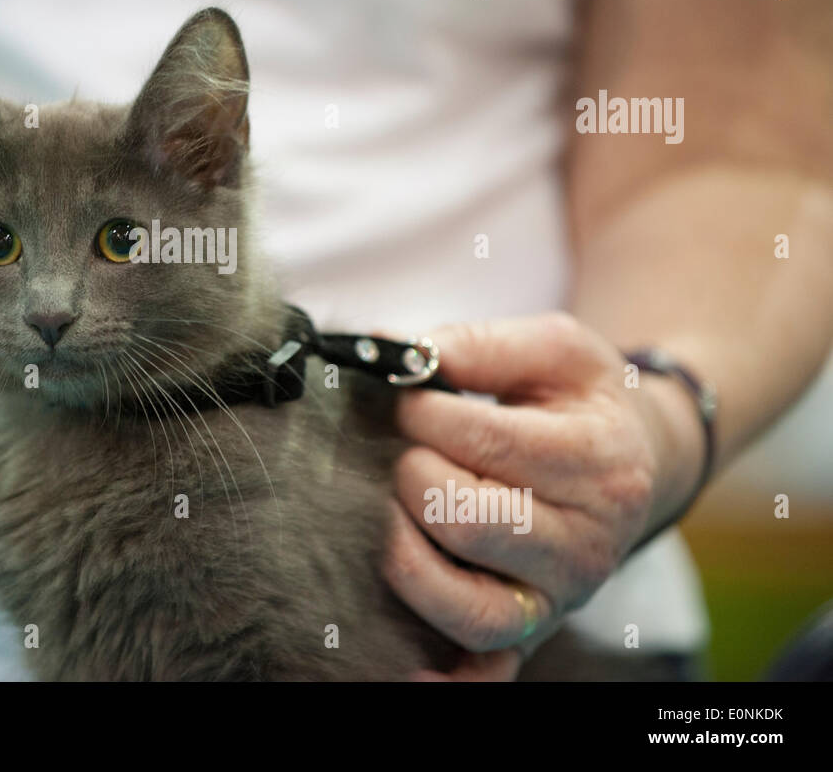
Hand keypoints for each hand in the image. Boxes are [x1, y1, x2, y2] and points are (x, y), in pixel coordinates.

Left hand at [383, 312, 706, 663]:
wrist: (636, 460)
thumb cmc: (582, 401)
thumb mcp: (555, 349)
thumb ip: (482, 345)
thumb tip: (409, 357)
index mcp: (601, 463)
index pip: (488, 441)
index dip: (425, 414)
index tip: (408, 398)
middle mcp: (587, 542)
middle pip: (468, 521)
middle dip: (411, 474)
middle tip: (402, 450)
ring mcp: (559, 596)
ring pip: (467, 603)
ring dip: (404, 555)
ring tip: (388, 510)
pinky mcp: (532, 630)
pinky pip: (487, 667)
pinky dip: (447, 678)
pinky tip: (407, 670)